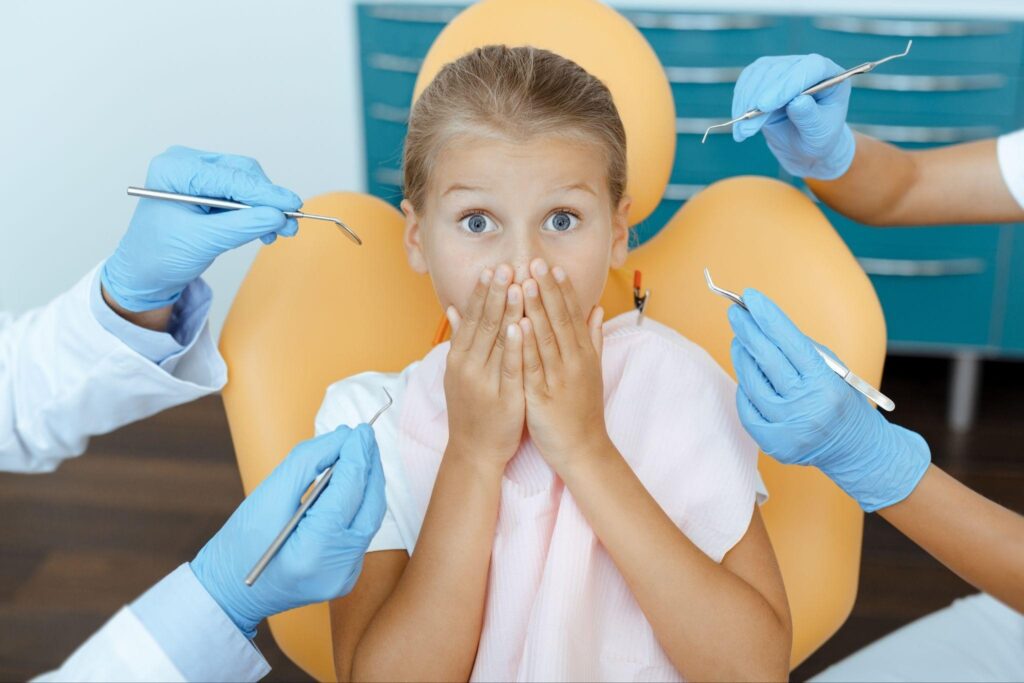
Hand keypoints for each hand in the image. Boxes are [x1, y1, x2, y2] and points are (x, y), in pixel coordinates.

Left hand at [102, 146, 302, 311]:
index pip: (230, 176)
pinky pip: (241, 194)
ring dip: (264, 207)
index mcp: (175, 170)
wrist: (145, 272)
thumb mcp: (203, 241)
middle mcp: (186, 165)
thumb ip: (242, 226)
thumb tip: (277, 216)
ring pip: (246, 183)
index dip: (264, 193)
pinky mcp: (209, 188)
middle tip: (288, 223)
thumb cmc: (160, 255)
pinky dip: (256, 211)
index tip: (292, 205)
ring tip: (278, 230)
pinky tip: (264, 228)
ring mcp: (198, 175)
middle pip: (241, 173)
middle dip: (267, 199)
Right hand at [190, 424, 385, 638]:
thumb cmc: (241, 542)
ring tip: (359, 453)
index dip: (357, 458)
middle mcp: (337, 569)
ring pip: (370, 519)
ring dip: (367, 484)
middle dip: (370, 468)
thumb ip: (309, 462)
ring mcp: (345, 577)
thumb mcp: (269, 494)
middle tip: (364, 437)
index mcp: (313, 551)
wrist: (230, 590)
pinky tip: (352, 483)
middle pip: (369, 507)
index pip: (347, 494)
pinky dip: (359, 504)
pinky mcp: (347, 576)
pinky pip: (361, 531)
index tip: (359, 431)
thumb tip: (343, 437)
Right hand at [444, 264, 524, 466]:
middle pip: (483, 323)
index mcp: (459, 358)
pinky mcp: (504, 397)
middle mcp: (468, 366)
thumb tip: (453, 308)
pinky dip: (515, 346)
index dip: (483, 293)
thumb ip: (459, 340)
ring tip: (516, 285)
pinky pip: (510, 368)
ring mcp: (485, 381)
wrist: (474, 451)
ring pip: (497, 341)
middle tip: (506, 266)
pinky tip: (522, 326)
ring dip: (507, 311)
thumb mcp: (459, 372)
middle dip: (496, 293)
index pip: (472, 318)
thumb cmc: (471, 409)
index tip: (493, 269)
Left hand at [519, 258, 605, 471]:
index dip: (561, 289)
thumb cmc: (583, 409)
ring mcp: (559, 378)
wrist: (584, 449)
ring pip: (546, 338)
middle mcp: (574, 362)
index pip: (572, 315)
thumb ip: (594, 337)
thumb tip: (597, 308)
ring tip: (524, 282)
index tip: (551, 265)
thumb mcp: (592, 370)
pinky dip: (526, 345)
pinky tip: (517, 325)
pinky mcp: (543, 396)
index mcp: (584, 354)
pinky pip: (533, 367)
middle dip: (546, 289)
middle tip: (534, 261)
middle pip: (560, 319)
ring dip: (535, 309)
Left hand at [727, 288, 929, 511]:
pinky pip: (748, 408)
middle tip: (735, 312)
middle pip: (767, 360)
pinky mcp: (773, 443)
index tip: (751, 298)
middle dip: (748, 331)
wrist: (856, 449)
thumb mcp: (834, 371)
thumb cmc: (843, 401)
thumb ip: (800, 351)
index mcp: (826, 384)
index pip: (790, 342)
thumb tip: (764, 325)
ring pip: (752, 383)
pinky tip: (746, 372)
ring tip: (739, 339)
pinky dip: (745, 388)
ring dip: (742, 356)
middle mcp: (806, 406)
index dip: (768, 317)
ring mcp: (787, 427)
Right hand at [732, 54, 854, 179]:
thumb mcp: (819, 134)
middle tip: (748, 130)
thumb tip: (797, 101)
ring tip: (743, 133)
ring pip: (759, 74)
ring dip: (746, 102)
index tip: (765, 106)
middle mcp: (806, 65)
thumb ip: (810, 117)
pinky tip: (739, 126)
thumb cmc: (816, 138)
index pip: (810, 67)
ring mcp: (783, 67)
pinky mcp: (764, 75)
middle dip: (760, 98)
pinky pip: (746, 81)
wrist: (803, 143)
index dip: (787, 83)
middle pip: (780, 70)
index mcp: (829, 75)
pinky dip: (739, 102)